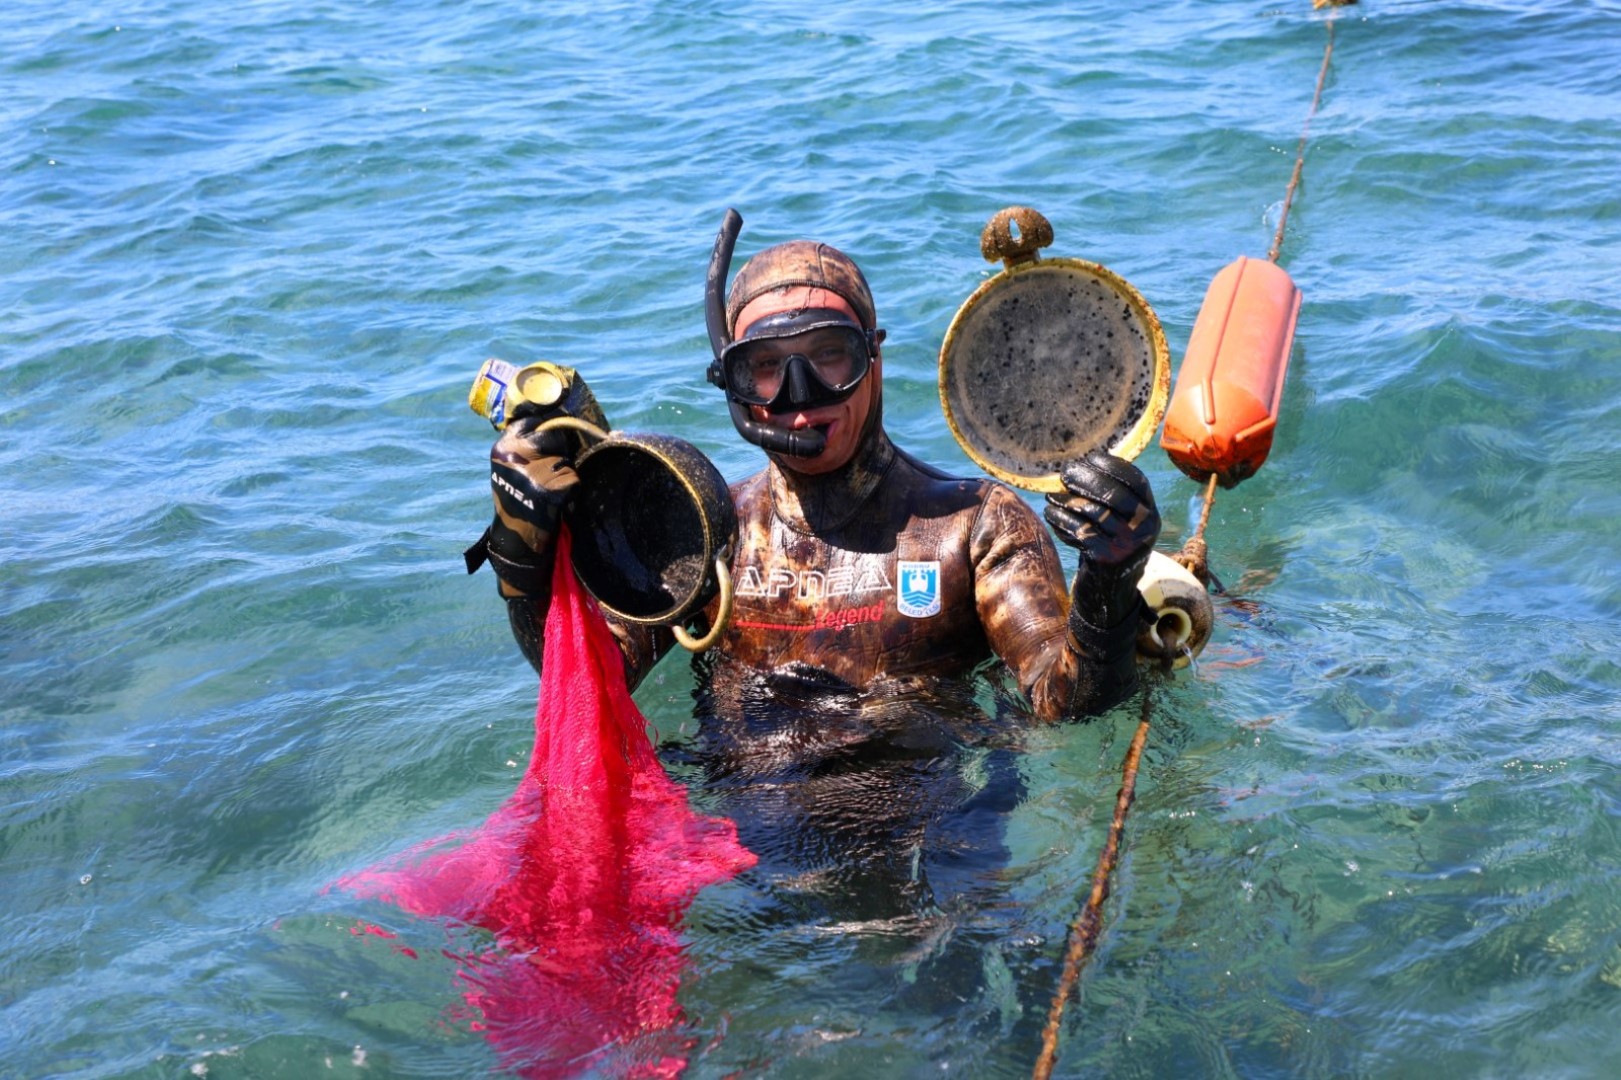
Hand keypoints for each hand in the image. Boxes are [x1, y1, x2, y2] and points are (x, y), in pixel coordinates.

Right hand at [480, 416, 578, 597]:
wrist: (516, 538)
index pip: (532, 421)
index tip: (549, 432)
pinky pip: (573, 478)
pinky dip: (571, 489)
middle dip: (558, 449)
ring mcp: (533, 473)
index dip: (544, 426)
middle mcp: (515, 457)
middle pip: (554, 436)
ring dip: (566, 472)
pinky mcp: (550, 489)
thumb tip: (552, 421)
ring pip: (566, 459)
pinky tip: (557, 500)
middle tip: (550, 469)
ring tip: (550, 488)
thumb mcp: (509, 468)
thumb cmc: (516, 499)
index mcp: (503, 449)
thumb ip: (522, 446)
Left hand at [1044, 450, 1160, 628]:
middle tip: (1065, 472)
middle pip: (1113, 493)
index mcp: (1151, 513)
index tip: (1090, 457)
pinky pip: (1078, 531)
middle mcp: (1145, 528)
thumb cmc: (1110, 547)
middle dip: (1086, 478)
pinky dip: (1061, 520)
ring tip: (1051, 496)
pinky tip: (1051, 514)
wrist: (1110, 593)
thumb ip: (1111, 498)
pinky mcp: (1107, 559)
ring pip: (1092, 512)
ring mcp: (1128, 545)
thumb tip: (1081, 466)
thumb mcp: (1121, 522)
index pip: (1135, 480)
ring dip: (1066, 501)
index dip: (1112, 465)